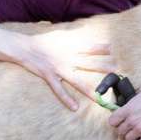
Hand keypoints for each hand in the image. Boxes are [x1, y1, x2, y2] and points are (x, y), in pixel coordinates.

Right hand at [0, 28, 114, 109]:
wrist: (24, 47)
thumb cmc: (42, 41)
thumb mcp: (60, 35)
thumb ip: (73, 36)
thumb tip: (86, 32)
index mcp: (69, 46)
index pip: (89, 47)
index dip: (101, 48)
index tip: (113, 50)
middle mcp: (66, 57)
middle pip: (88, 63)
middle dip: (103, 67)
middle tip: (117, 71)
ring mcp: (58, 68)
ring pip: (77, 80)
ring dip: (90, 88)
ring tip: (101, 96)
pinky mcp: (49, 76)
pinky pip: (59, 90)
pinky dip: (66, 99)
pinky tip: (75, 108)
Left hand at [108, 84, 140, 139]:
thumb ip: (133, 98)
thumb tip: (130, 99)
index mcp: (128, 108)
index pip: (112, 121)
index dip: (115, 123)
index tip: (118, 124)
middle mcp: (132, 120)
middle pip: (119, 132)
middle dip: (122, 133)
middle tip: (125, 133)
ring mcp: (140, 128)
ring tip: (132, 139)